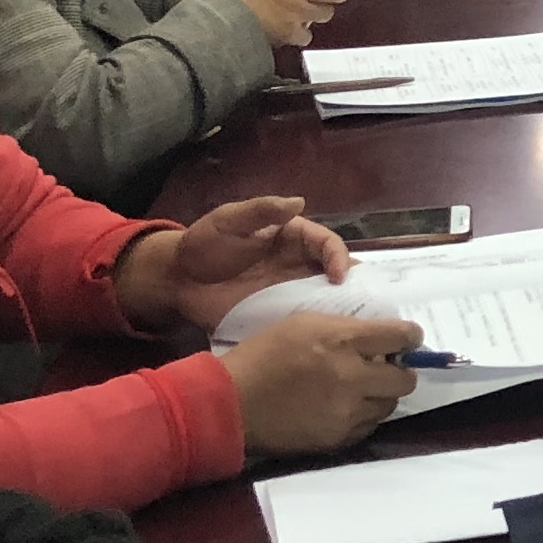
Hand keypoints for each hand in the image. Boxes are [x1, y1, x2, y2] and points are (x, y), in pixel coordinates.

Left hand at [113, 195, 354, 336]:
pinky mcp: (274, 315)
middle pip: (333, 273)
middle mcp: (296, 264)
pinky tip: (325, 341)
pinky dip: (314, 329)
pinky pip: (300, 322)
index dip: (338, 257)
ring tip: (353, 325)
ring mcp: (287, 292)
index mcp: (291, 236)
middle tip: (366, 304)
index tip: (339, 277)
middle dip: (352, 286)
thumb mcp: (228, 220)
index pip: (326, 243)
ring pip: (323, 299)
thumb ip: (261, 210)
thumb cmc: (204, 244)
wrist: (176, 281)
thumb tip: (299, 201)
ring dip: (339, 309)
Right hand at [214, 314, 423, 456]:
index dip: (410, 336)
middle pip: (405, 379)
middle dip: (399, 370)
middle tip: (384, 366)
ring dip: (380, 394)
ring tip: (359, 387)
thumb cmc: (264, 355)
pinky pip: (367, 426)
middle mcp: (351, 378)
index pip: (401, 336)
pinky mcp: (337, 440)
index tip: (407, 339)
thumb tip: (379, 341)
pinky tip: (342, 407)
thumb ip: (346, 330)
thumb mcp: (304, 323)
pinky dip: (362, 415)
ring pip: (388, 405)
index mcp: (341, 342)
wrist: (230, 404)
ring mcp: (346, 413)